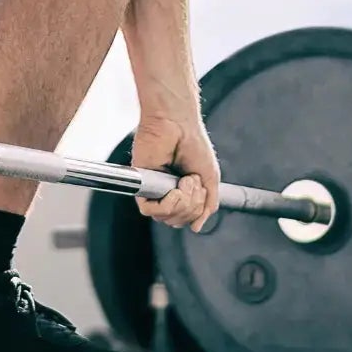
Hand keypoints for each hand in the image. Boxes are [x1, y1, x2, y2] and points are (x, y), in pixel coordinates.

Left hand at [132, 111, 220, 231]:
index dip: (197, 210)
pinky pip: (149, 211)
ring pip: (165, 219)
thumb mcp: (210, 178)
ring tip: (185, 180)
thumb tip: (197, 227)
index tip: (201, 187)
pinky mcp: (141, 184)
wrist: (178, 124)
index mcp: (181, 191)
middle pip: (177, 221)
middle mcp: (165, 192)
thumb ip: (207, 205)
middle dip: (192, 205)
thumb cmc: (193, 144)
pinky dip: (167, 204)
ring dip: (183, 202)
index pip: (186, 218)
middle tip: (192, 180)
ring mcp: (153, 189)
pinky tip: (174, 188)